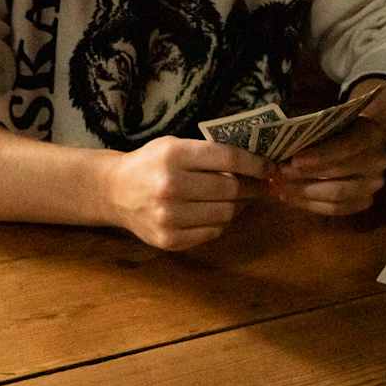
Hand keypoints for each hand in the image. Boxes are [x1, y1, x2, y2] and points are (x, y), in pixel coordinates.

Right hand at [102, 135, 267, 249]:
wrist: (115, 192)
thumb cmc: (151, 164)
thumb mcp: (175, 146)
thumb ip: (210, 153)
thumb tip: (256, 164)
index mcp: (173, 156)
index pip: (228, 159)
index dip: (256, 164)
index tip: (271, 167)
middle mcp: (170, 186)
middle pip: (230, 189)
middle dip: (253, 187)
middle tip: (263, 186)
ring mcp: (168, 216)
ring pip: (225, 214)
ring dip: (239, 206)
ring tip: (240, 198)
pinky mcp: (169, 239)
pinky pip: (212, 232)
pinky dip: (221, 222)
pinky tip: (218, 212)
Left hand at [268, 116, 385, 216]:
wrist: (355, 140)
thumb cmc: (335, 127)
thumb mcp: (325, 119)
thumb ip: (309, 129)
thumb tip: (281, 142)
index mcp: (371, 133)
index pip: (347, 146)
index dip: (321, 155)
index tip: (295, 160)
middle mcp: (378, 160)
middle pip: (340, 173)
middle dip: (306, 175)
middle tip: (279, 174)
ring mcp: (373, 184)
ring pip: (337, 195)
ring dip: (304, 192)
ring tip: (279, 187)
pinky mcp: (364, 201)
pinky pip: (335, 209)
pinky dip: (309, 204)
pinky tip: (289, 197)